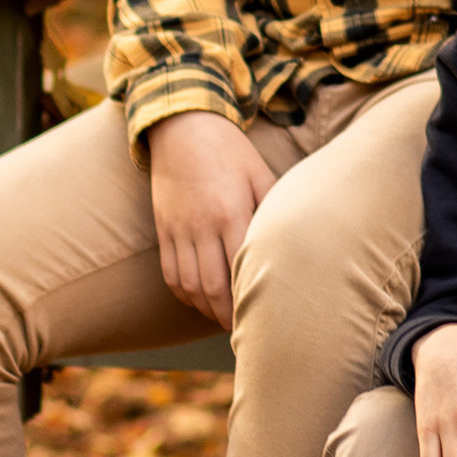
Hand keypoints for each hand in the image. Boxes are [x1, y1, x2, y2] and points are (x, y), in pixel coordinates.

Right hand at [144, 112, 277, 328]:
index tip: (266, 317)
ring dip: (207, 309)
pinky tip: (201, 300)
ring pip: (189, 285)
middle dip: (229, 316)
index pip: (242, 270)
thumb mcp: (260, 174)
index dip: (252, 299)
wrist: (182, 125)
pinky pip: (170, 273)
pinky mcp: (163, 229)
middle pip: (213, 287)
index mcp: (230, 212)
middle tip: (245, 331)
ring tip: (225, 319)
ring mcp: (178, 229)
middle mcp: (201, 226)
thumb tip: (293, 243)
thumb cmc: (230, 151)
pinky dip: (185, 294)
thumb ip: (273, 209)